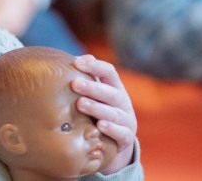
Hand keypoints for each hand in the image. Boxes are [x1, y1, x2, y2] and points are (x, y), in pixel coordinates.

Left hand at [72, 54, 136, 174]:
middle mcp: (123, 102)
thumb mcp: (98, 96)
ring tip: (81, 104)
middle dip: (93, 88)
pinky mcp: (126, 138)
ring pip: (113, 113)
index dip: (95, 66)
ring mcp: (126, 120)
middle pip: (110, 93)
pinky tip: (99, 126)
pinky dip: (111, 129)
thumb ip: (90, 79)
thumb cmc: (102, 111)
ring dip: (97, 108)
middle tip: (74, 83)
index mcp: (115, 88)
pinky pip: (121, 134)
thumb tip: (78, 59)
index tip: (77, 62)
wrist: (118, 142)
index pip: (109, 72)